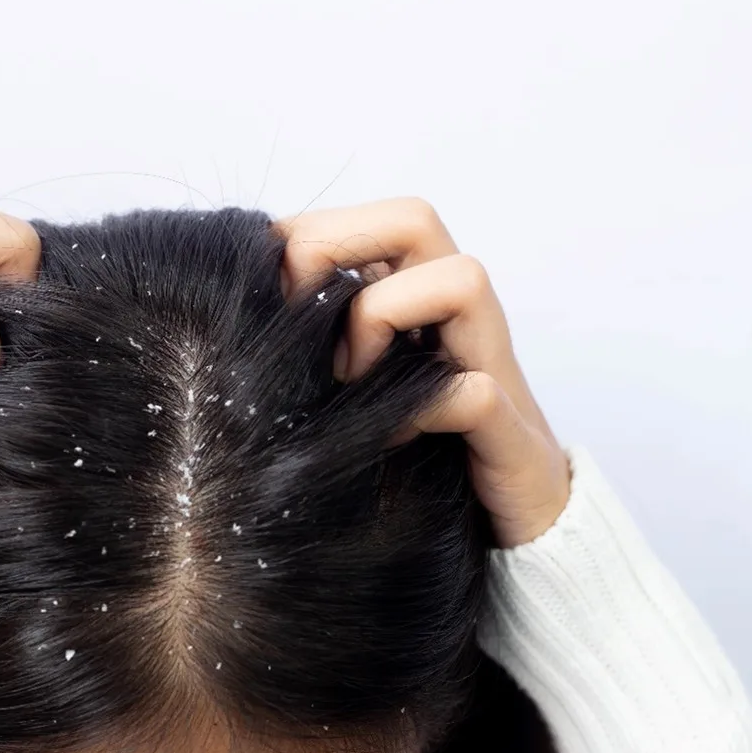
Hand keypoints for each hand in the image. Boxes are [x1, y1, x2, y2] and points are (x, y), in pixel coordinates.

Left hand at [275, 197, 569, 547]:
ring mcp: (491, 369)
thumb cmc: (418, 452)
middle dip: (338, 247)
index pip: (371, 222)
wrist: (511, 531)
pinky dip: (424, 409)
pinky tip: (389, 438)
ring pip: (463, 279)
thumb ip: (320, 346)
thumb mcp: (358, 388)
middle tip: (294, 311)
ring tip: (347, 377)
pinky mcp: (510, 435)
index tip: (256, 279)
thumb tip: (241, 315)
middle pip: (415, 221)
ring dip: (384, 316)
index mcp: (420, 299)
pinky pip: (476, 393)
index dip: (307, 233)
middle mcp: (460, 319)